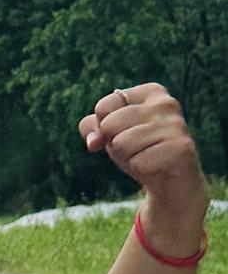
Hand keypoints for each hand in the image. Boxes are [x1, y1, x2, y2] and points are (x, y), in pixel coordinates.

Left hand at [79, 84, 207, 247]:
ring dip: (128, 157)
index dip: (104, 127)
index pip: (104, 106)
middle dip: (115, 143)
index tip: (125, 132)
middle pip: (109, 124)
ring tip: (147, 156)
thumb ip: (92, 127)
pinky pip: (137, 162)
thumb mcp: (110, 133)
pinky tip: (157, 166)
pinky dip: (140, 169)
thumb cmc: (139, 149)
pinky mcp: (180, 148)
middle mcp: (166, 104)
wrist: (170, 181)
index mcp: (151, 92)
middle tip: (138, 148)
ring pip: (121, 144)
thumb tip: (93, 142)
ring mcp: (176, 125)